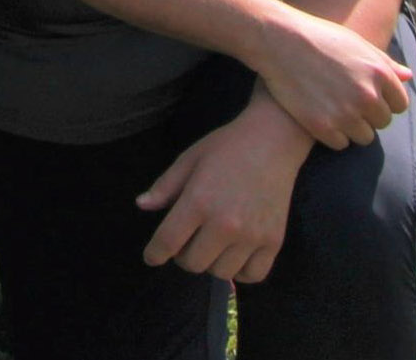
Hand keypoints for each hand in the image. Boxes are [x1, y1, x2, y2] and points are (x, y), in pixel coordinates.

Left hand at [137, 103, 311, 282]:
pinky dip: (241, 271)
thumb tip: (141, 205)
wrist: (273, 141)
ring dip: (211, 263)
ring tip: (211, 245)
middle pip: (193, 263)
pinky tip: (235, 254)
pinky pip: (252, 275)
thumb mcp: (189, 160)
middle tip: (186, 241)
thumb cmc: (226, 147)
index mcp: (198, 201)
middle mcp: (225, 224)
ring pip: (221, 273)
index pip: (168, 242)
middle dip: (182, 256)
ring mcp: (252, 236)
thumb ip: (165, 186)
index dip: (154, 254)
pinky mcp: (273, 241)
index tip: (151, 257)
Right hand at [250, 11, 410, 148]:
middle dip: (367, 115)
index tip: (366, 96)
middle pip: (382, 122)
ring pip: (364, 137)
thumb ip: (385, 63)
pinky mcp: (323, 127)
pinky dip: (332, 135)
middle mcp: (367, 96)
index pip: (399, 105)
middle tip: (345, 101)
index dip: (384, 101)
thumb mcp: (356, 43)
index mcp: (379, 74)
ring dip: (352, 128)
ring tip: (333, 110)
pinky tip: (320, 117)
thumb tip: (408, 76)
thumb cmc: (319, 37)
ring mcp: (345, 113)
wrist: (279, 41)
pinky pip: (341, 144)